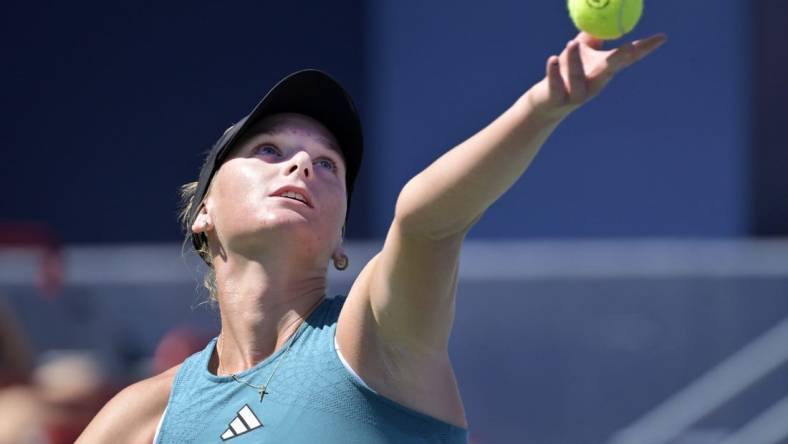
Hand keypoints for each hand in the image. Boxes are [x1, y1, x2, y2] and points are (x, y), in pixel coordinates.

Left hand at [523, 31, 667, 120]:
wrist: (545, 102)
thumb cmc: (565, 71)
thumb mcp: (581, 49)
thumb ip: (592, 33)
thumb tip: (604, 12)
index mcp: (603, 71)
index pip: (627, 59)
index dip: (644, 49)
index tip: (662, 37)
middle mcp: (594, 84)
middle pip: (610, 71)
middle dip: (621, 59)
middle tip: (631, 47)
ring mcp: (577, 95)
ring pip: (578, 79)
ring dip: (576, 61)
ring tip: (572, 42)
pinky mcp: (557, 100)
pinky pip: (556, 86)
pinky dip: (554, 72)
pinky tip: (553, 59)